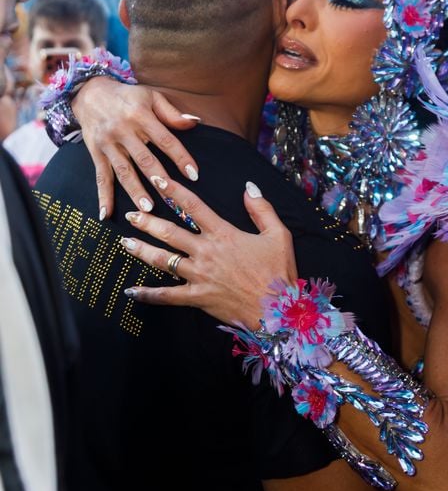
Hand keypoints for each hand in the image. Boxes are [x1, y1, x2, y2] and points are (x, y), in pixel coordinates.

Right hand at [72, 77, 199, 217]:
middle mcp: (123, 130)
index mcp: (141, 115)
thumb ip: (172, 113)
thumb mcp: (151, 96)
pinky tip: (106, 214)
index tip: (194, 175)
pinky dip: (103, 197)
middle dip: (158, 180)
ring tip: (146, 210)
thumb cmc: (128, 96)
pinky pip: (100, 177)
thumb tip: (195, 122)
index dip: (180, 157)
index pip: (165, 140)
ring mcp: (108, 144)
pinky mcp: (95, 153)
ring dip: (135, 191)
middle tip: (171, 198)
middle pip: (144, 159)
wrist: (90, 93)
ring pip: (123, 171)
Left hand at [120, 178, 297, 327]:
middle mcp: (206, 252)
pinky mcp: (198, 298)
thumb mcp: (278, 234)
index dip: (174, 191)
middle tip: (130, 213)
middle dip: (148, 221)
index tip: (158, 180)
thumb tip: (249, 187)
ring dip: (142, 250)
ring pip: (163, 260)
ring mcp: (199, 276)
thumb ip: (262, 209)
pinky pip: (167, 296)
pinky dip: (148, 294)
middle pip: (170, 232)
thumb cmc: (278, 272)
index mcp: (223, 234)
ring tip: (125, 243)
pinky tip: (131, 291)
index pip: (194, 207)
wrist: (278, 311)